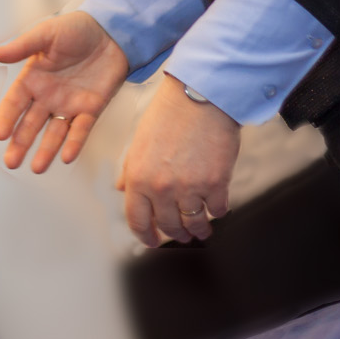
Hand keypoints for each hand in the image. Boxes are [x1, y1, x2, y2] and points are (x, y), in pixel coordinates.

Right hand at [0, 11, 129, 172]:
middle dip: (20, 144)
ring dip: (45, 151)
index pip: (14, 103)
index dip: (6, 119)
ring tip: (36, 168)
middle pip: (30, 124)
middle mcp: (48, 96)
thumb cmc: (76, 28)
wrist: (112, 31)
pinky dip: (74, 143)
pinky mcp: (91, 109)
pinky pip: (80, 130)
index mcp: (33, 78)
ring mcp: (69, 105)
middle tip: (11, 162)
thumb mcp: (46, 33)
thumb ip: (21, 47)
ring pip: (54, 133)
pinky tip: (66, 157)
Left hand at [117, 74, 240, 245]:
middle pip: (168, 226)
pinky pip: (217, 210)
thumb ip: (130, 169)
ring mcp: (190, 188)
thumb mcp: (139, 141)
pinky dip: (217, 212)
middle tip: (181, 235)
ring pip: (194, 224)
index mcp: (138, 178)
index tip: (152, 242)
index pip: (137, 220)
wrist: (200, 96)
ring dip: (198, 230)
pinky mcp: (216, 183)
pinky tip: (216, 208)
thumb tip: (122, 189)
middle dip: (175, 235)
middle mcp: (162, 187)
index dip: (145, 235)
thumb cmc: (168, 113)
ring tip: (202, 229)